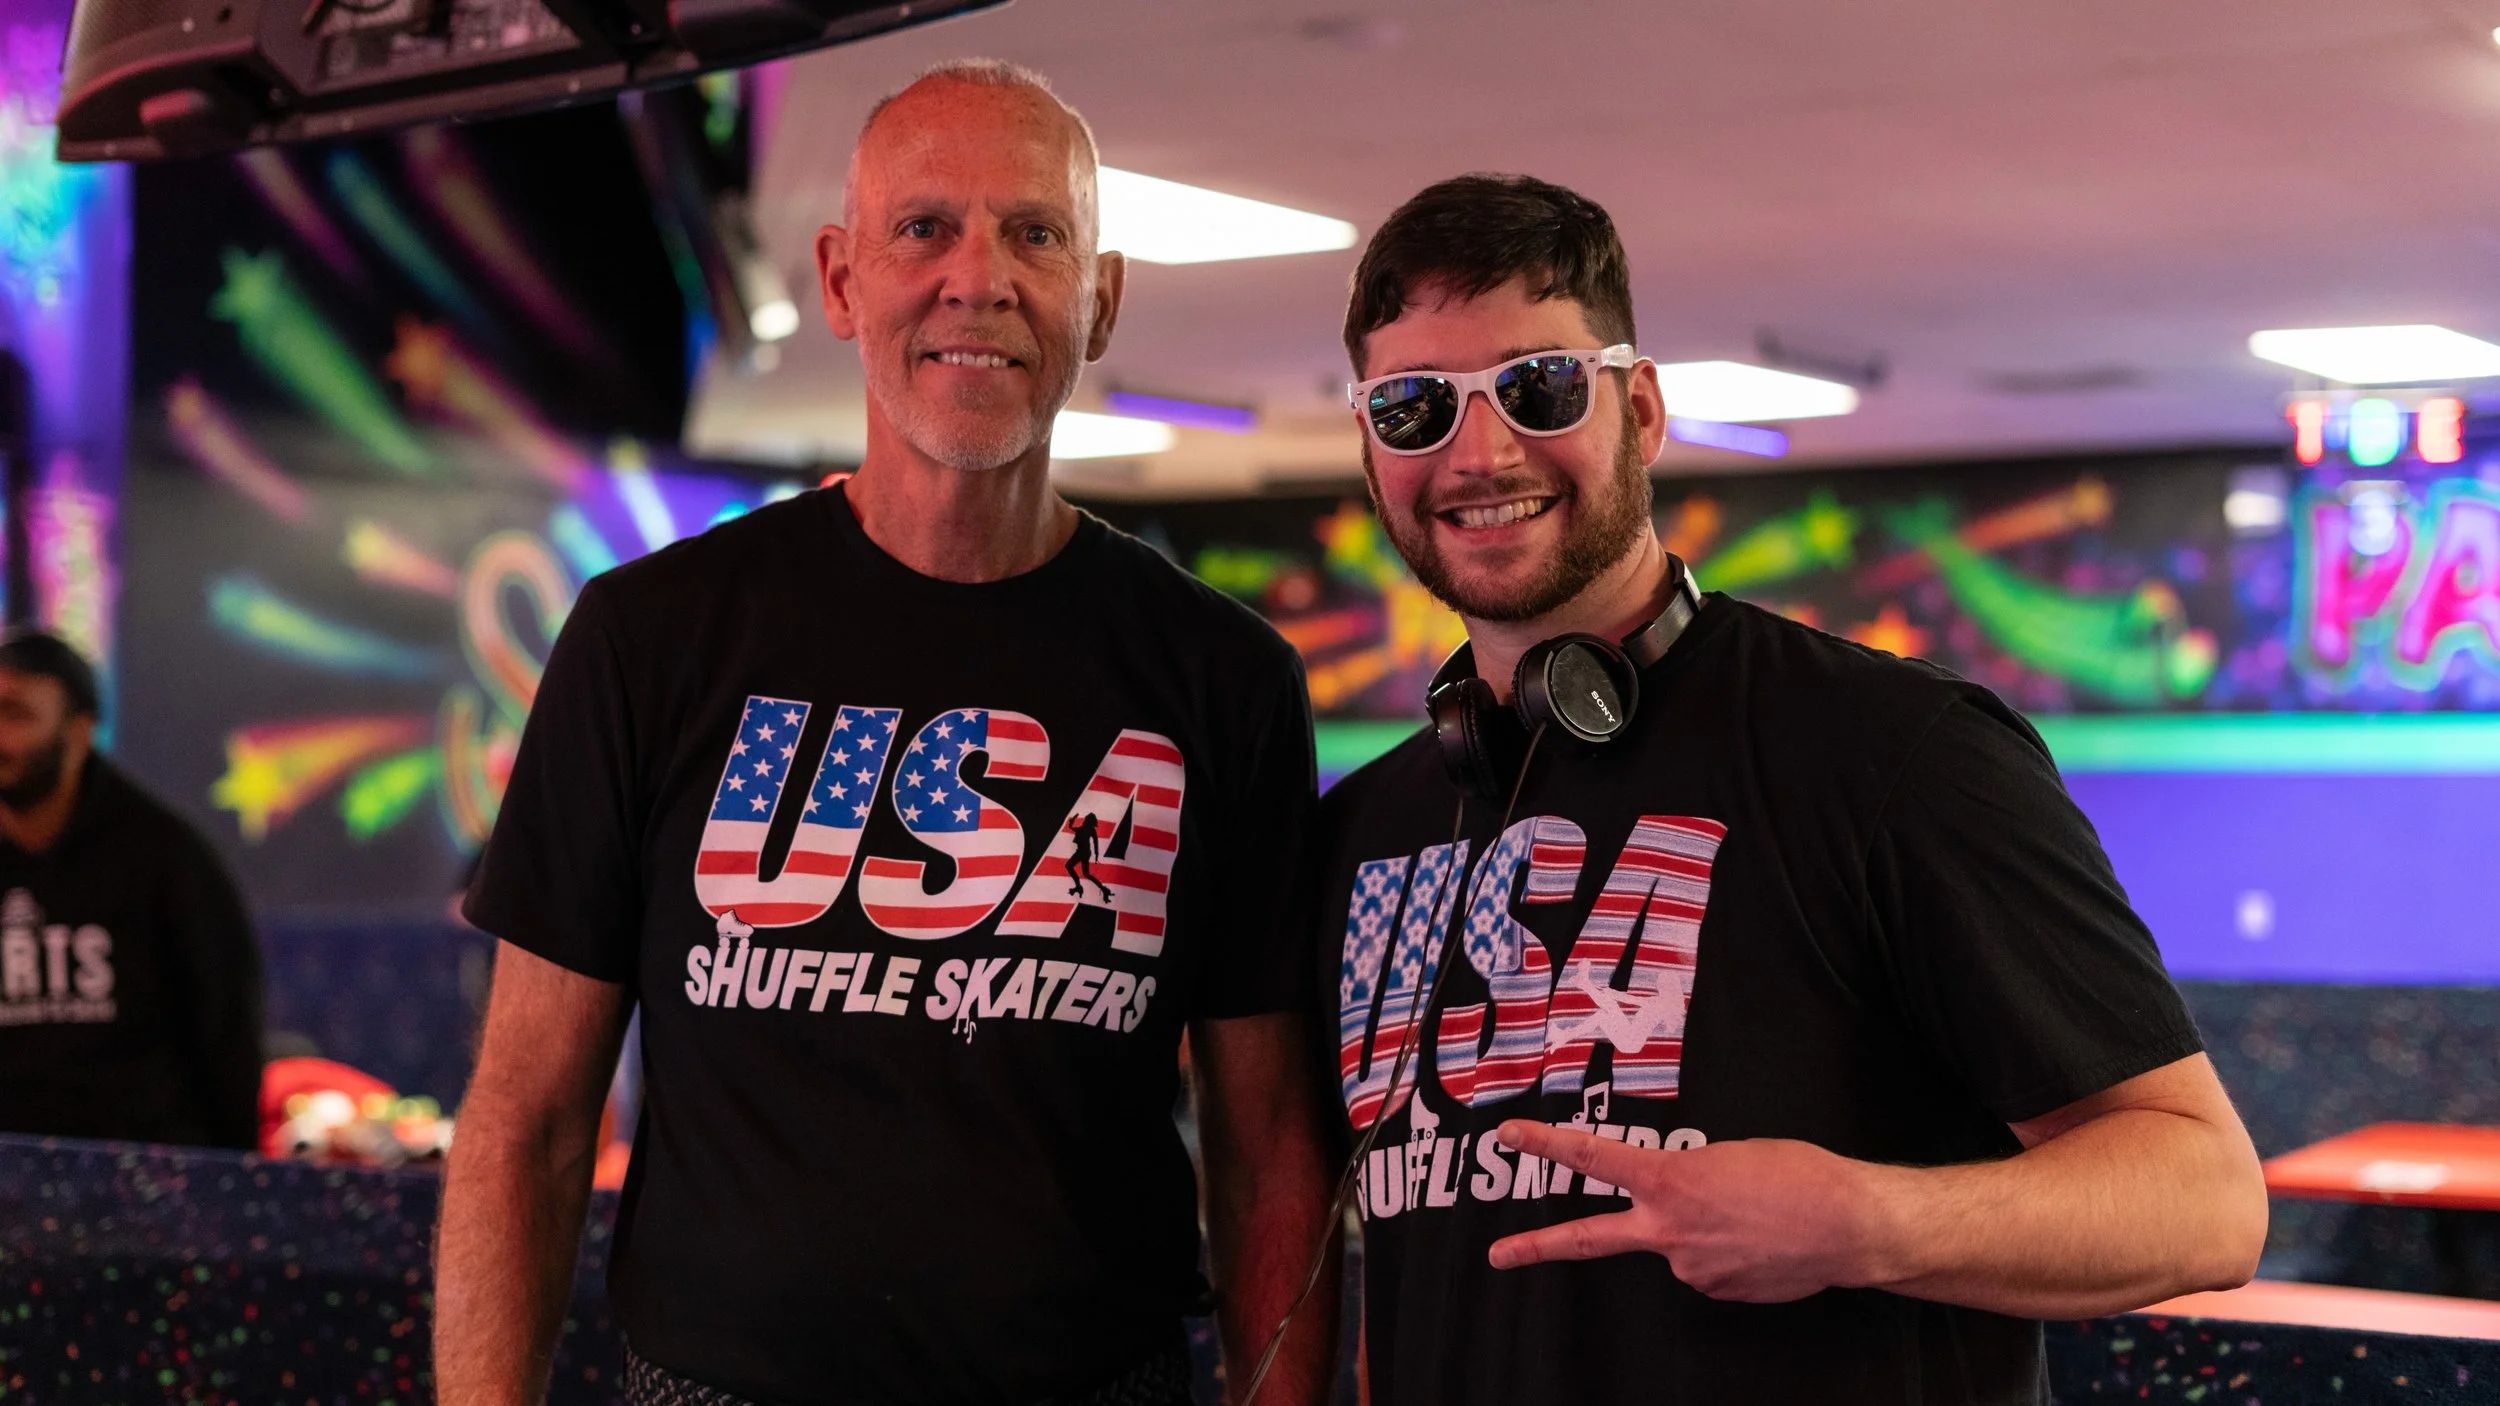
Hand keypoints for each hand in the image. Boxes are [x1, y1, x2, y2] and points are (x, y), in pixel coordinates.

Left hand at [1484, 1121, 1888, 1302]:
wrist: (1847, 1227)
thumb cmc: (1798, 1175)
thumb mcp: (1731, 1153)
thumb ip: (1688, 1175)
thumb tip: (1680, 1198)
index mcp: (1669, 1180)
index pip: (1592, 1158)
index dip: (1546, 1145)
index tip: (1510, 1136)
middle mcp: (1669, 1229)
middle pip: (1589, 1238)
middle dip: (1538, 1247)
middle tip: (1497, 1255)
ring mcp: (1690, 1267)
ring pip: (1678, 1244)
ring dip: (1704, 1230)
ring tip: (1754, 1216)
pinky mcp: (1715, 1290)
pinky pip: (1708, 1265)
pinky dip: (1727, 1251)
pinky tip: (1760, 1240)